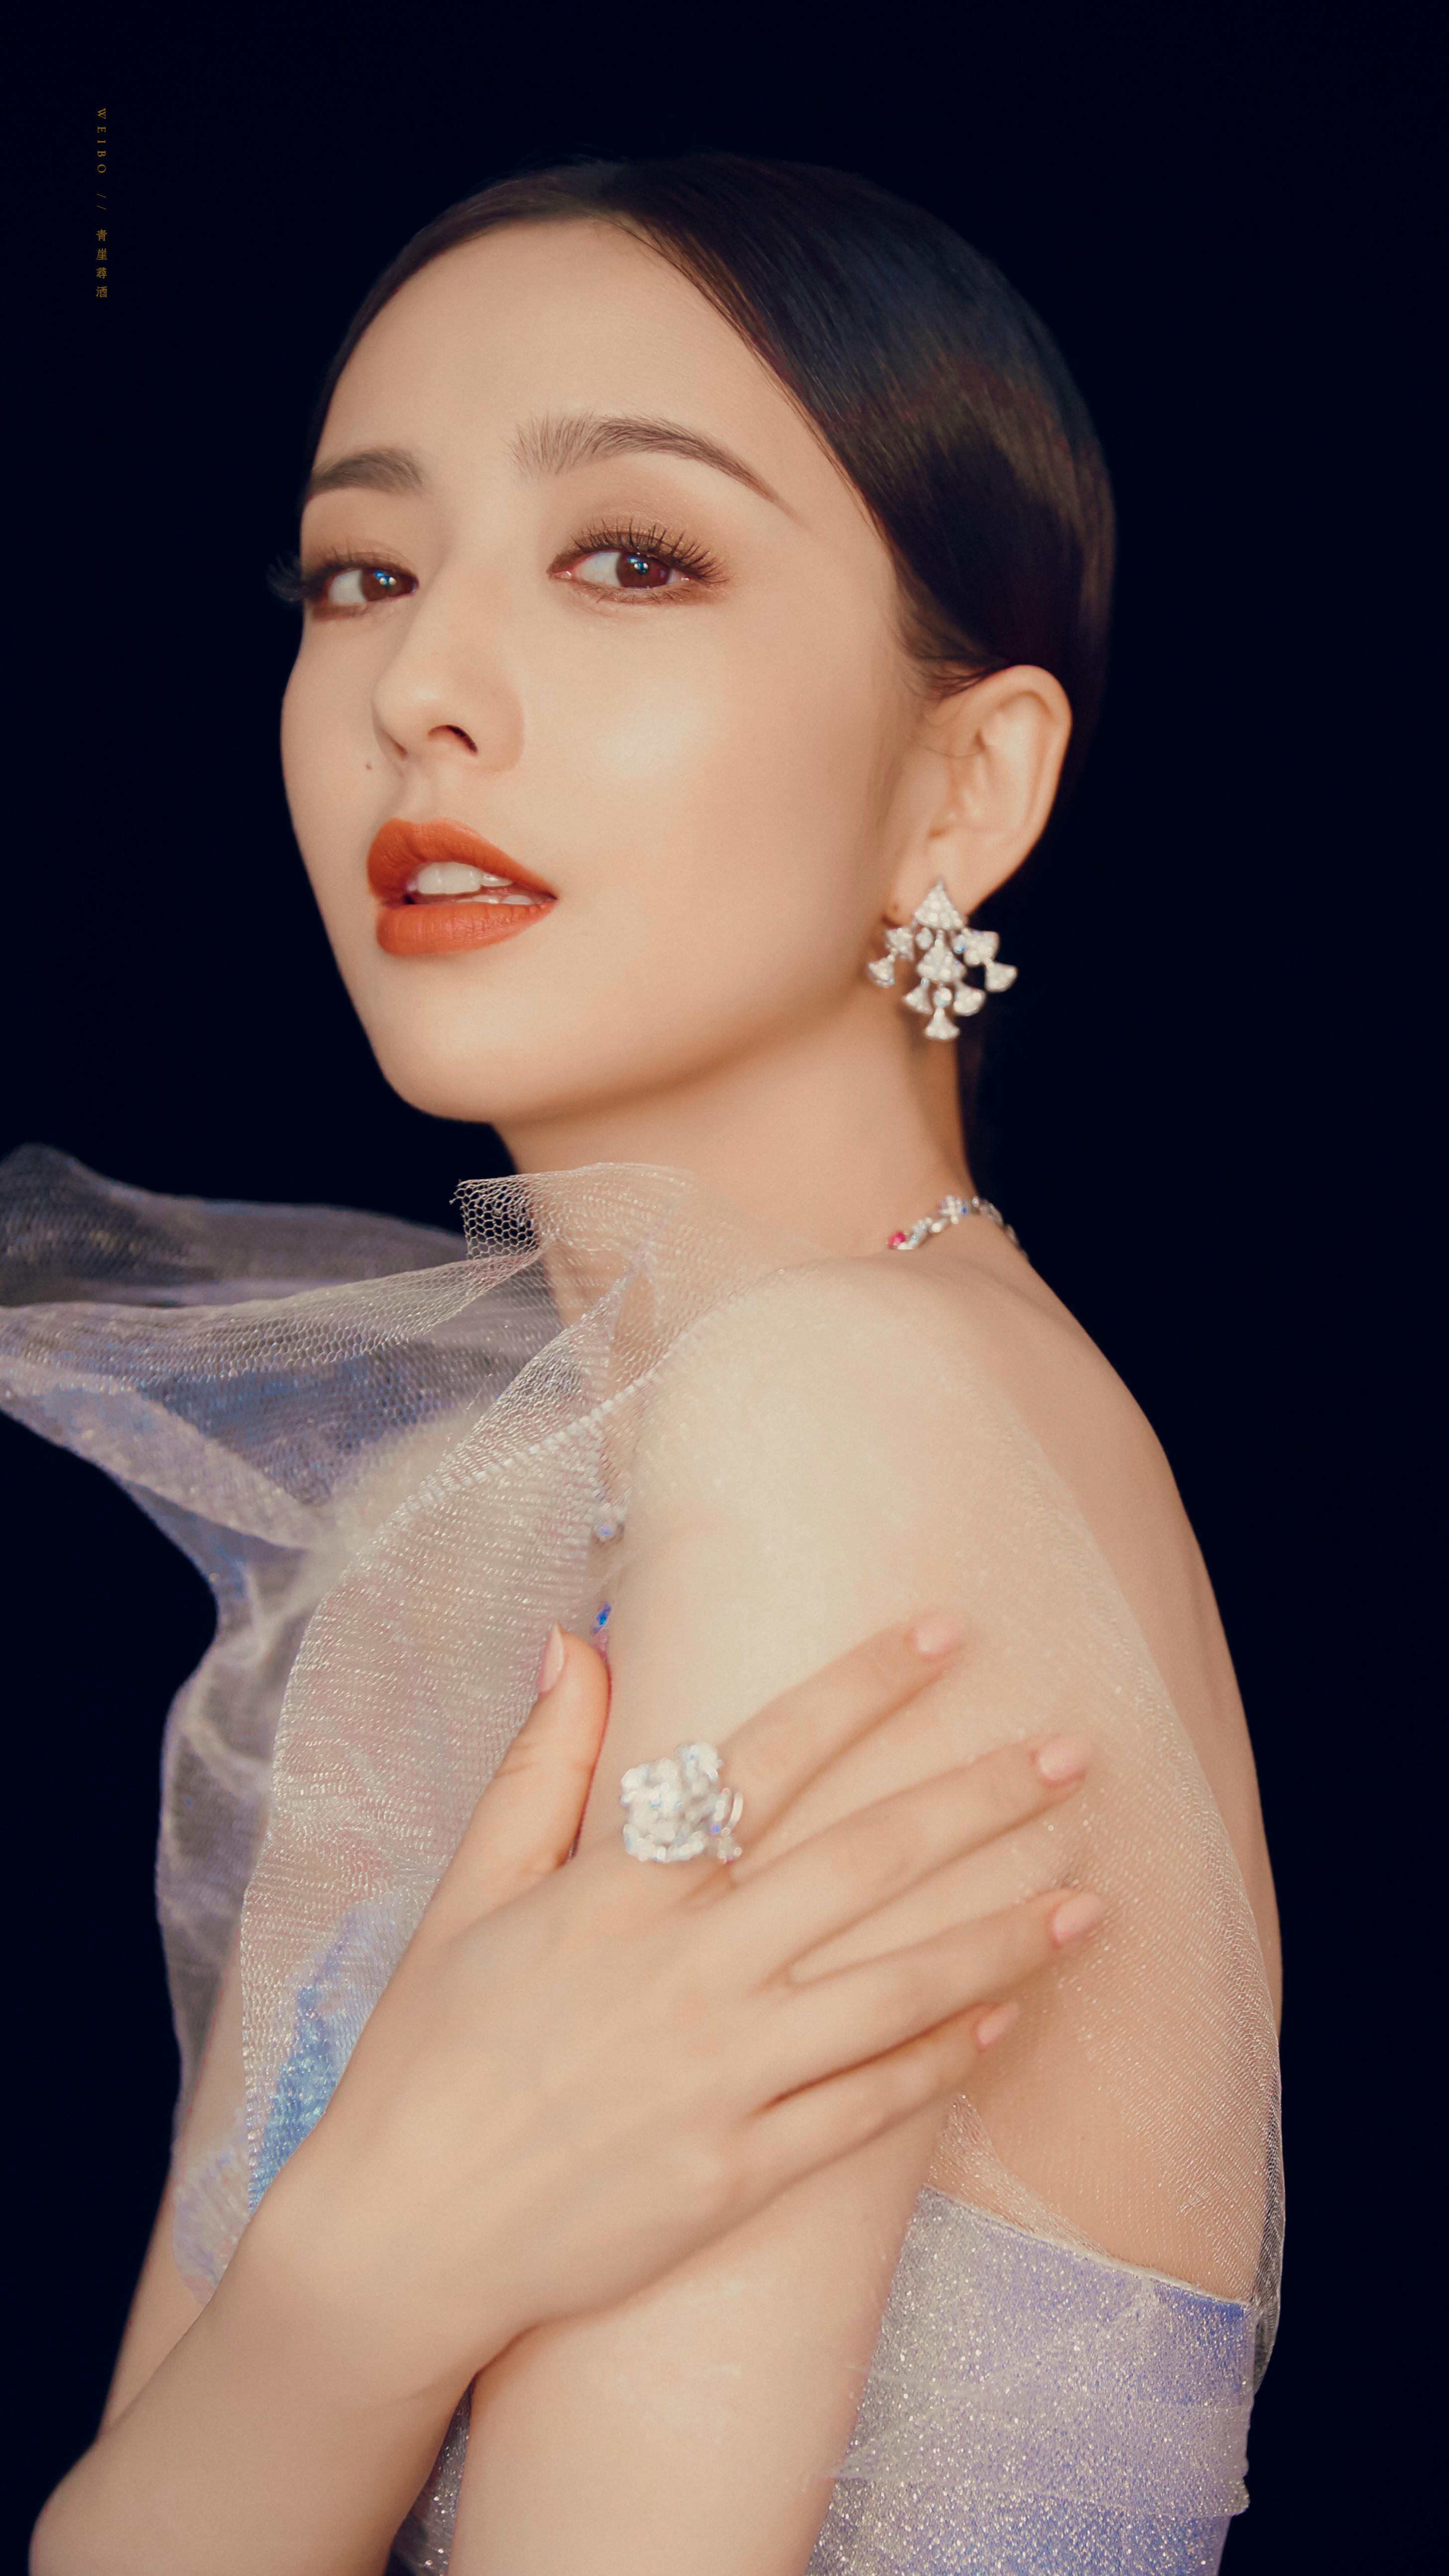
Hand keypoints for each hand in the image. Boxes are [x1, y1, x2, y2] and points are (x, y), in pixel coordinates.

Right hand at [256, 1618, 1099, 2409]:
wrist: (399, 2237)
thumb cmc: (426, 2054)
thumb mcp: (466, 1893)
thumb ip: (538, 1766)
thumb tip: (571, 1639)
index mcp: (623, 1889)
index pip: (768, 1759)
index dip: (862, 1688)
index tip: (946, 1633)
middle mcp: (691, 1969)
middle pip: (866, 1863)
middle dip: (979, 1800)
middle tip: (1073, 1754)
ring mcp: (724, 2074)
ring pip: (895, 1988)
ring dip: (1001, 1937)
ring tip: (1089, 1900)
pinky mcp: (739, 2170)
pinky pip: (867, 2107)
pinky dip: (941, 2061)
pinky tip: (1003, 2021)